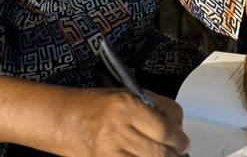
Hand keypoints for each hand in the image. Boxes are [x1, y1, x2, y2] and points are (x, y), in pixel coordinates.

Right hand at [68, 88, 188, 156]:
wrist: (63, 120)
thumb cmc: (95, 105)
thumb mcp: (127, 95)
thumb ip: (156, 108)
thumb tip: (178, 128)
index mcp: (126, 105)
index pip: (166, 130)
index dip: (180, 139)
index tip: (183, 141)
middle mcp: (118, 129)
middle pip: (161, 153)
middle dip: (175, 155)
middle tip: (179, 152)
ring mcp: (109, 151)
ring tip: (164, 155)